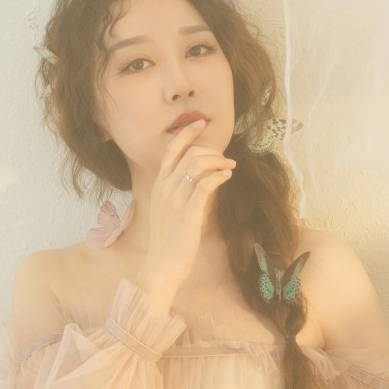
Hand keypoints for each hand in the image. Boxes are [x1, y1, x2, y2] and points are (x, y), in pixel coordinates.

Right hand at [138, 119, 235, 289]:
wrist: (162, 265)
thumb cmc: (168, 240)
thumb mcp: (168, 209)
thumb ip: (179, 191)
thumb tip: (200, 178)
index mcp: (159, 185)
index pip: (172, 150)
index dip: (187, 133)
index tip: (201, 122)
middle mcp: (165, 188)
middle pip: (190, 154)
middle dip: (212, 151)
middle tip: (226, 159)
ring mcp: (176, 200)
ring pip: (198, 165)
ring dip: (218, 162)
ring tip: (229, 167)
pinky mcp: (189, 213)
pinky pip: (205, 185)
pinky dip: (219, 176)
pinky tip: (227, 176)